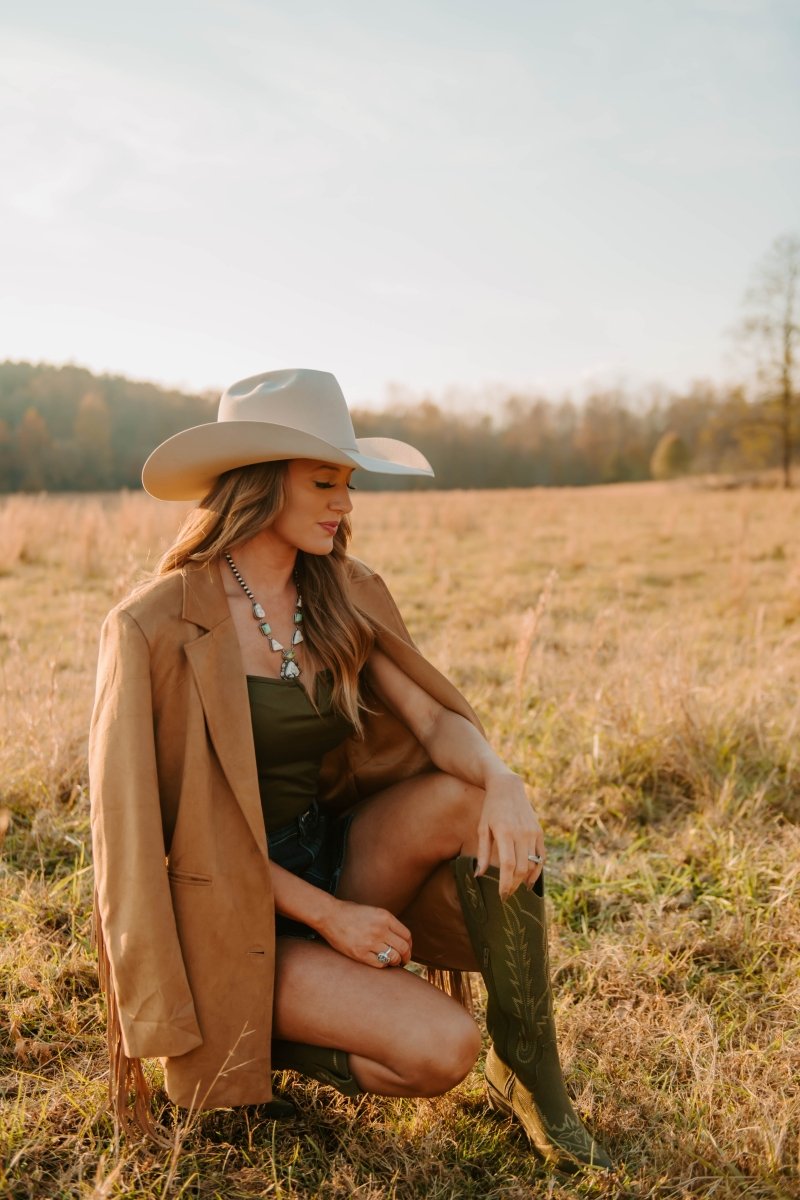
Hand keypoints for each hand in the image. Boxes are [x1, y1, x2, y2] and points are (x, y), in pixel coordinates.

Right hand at [318, 898, 411, 968]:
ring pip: (393, 958)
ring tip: (393, 962)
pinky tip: (380, 962)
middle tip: (404, 961)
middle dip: (406, 957)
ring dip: (395, 962)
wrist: (330, 915)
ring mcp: (370, 942)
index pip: (407, 935)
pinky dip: (383, 965)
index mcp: (385, 917)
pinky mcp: (360, 953)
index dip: (410, 945)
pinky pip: (380, 964)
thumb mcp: (374, 912)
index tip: (407, 950)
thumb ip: (388, 924)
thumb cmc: (351, 913)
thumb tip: (401, 939)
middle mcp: (380, 929)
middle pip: (403, 948)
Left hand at [476, 771, 544, 899]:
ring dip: (524, 880)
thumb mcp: (482, 828)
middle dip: (514, 885)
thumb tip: (479, 875)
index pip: (507, 866)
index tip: (501, 896)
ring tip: (516, 888)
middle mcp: (521, 834)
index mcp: (504, 833)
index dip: (505, 884)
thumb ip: (482, 853)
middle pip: (521, 868)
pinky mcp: (539, 832)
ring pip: (533, 865)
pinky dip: (537, 871)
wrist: (508, 787)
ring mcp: (532, 833)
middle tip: (507, 895)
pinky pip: (541, 857)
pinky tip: (529, 880)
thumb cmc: (491, 809)